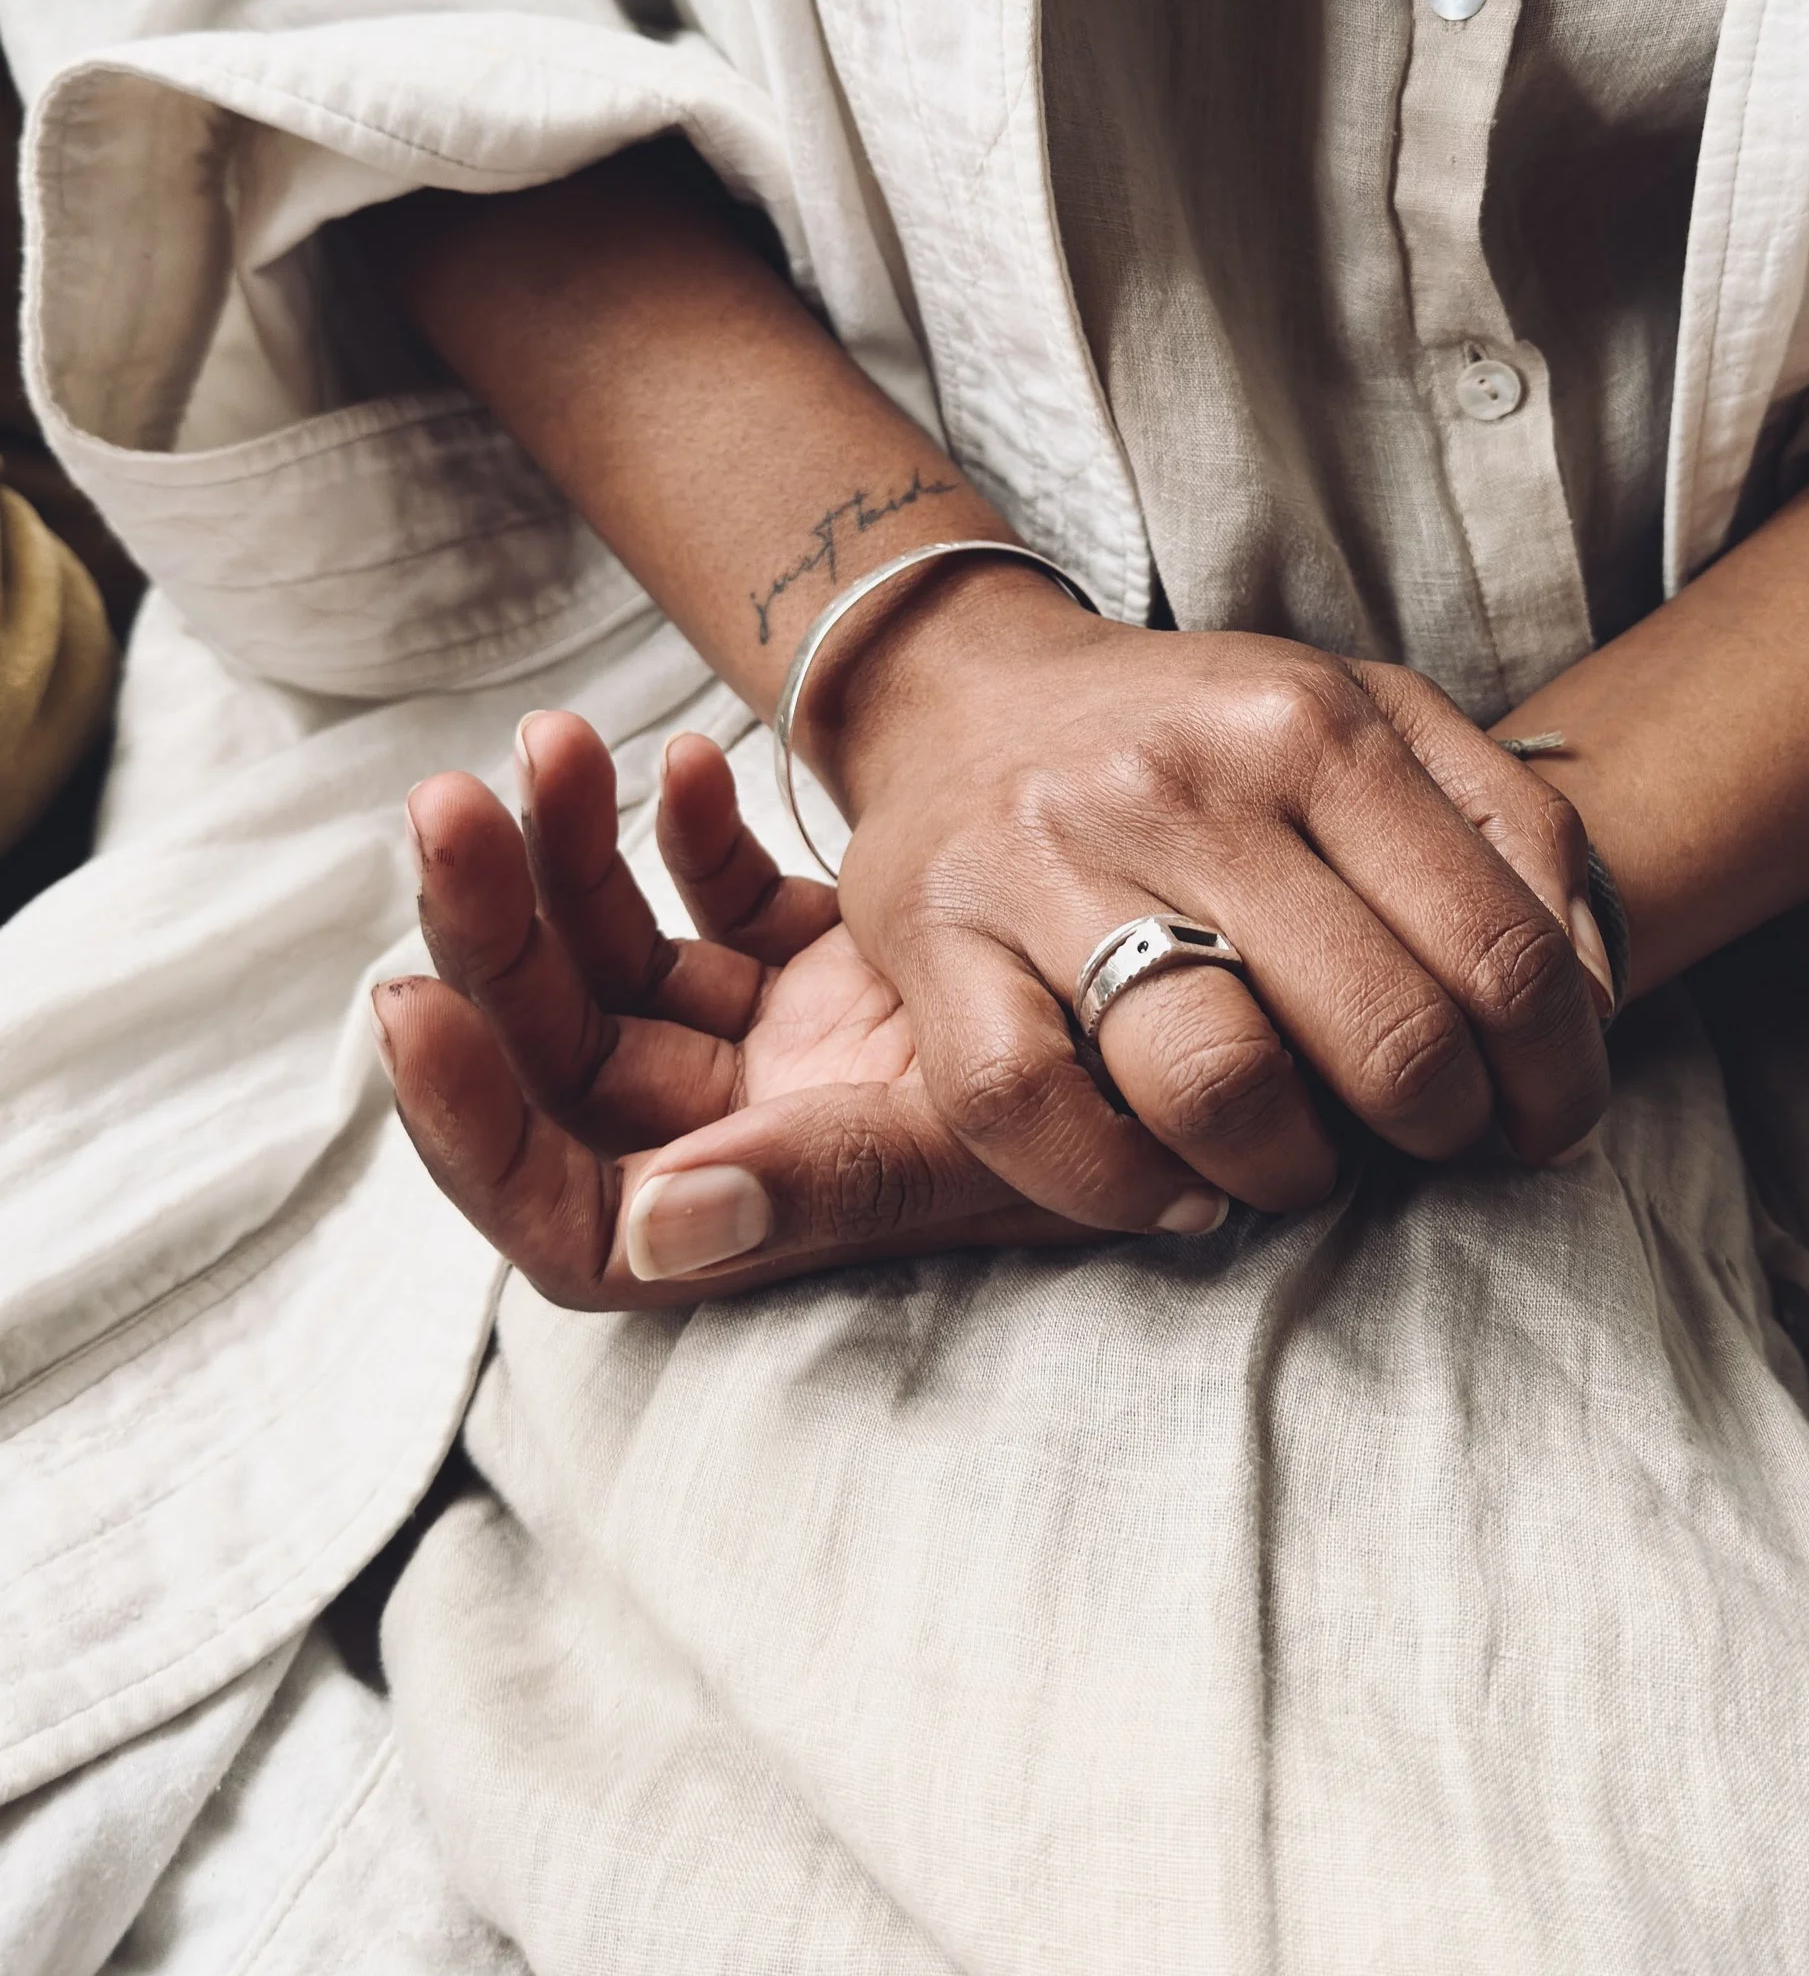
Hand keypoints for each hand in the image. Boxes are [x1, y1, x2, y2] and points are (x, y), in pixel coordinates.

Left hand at [372, 709, 1089, 1309]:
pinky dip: (682, 836)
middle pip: (560, 1057)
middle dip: (491, 934)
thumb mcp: (971, 1144)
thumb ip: (812, 1186)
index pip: (556, 1210)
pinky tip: (691, 760)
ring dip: (564, 857)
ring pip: (613, 966)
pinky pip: (710, 906)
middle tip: (447, 807)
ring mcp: (771, 1048)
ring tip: (552, 743)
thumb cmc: (1123, 1110)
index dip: (466, 1130)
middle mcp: (743, 1136)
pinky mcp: (810, 966)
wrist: (1229, 994)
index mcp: (758, 1212)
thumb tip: (644, 1232)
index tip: (412, 1006)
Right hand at [815, 561, 1615, 1238]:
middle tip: (1428, 1141)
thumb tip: (1590, 998)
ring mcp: (1050, 861)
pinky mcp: (934, 938)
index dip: (1557, 1078)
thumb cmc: (1202, 738)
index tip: (1550, 1124)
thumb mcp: (1376, 723)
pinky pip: (1031, 1113)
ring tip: (1300, 1163)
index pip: (1499, 953)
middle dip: (1439, 1132)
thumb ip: (1511, 832)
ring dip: (1292, 1173)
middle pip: (1383, 1036)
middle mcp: (1184, 783)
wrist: (964, 686)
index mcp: (1313, 726)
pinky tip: (1177, 1188)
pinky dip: (1121, 1188)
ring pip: (1218, 1085)